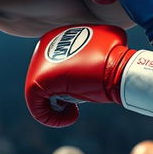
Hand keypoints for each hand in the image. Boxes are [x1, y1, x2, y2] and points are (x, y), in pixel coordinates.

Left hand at [25, 24, 152, 125]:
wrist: (116, 69)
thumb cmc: (115, 59)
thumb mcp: (101, 46)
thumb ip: (89, 48)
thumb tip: (92, 56)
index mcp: (57, 36)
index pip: (56, 66)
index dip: (67, 83)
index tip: (82, 89)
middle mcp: (44, 46)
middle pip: (46, 79)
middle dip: (61, 93)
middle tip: (78, 98)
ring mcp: (38, 63)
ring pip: (39, 95)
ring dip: (57, 107)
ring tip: (74, 108)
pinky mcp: (36, 82)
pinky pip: (36, 106)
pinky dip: (52, 117)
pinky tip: (72, 114)